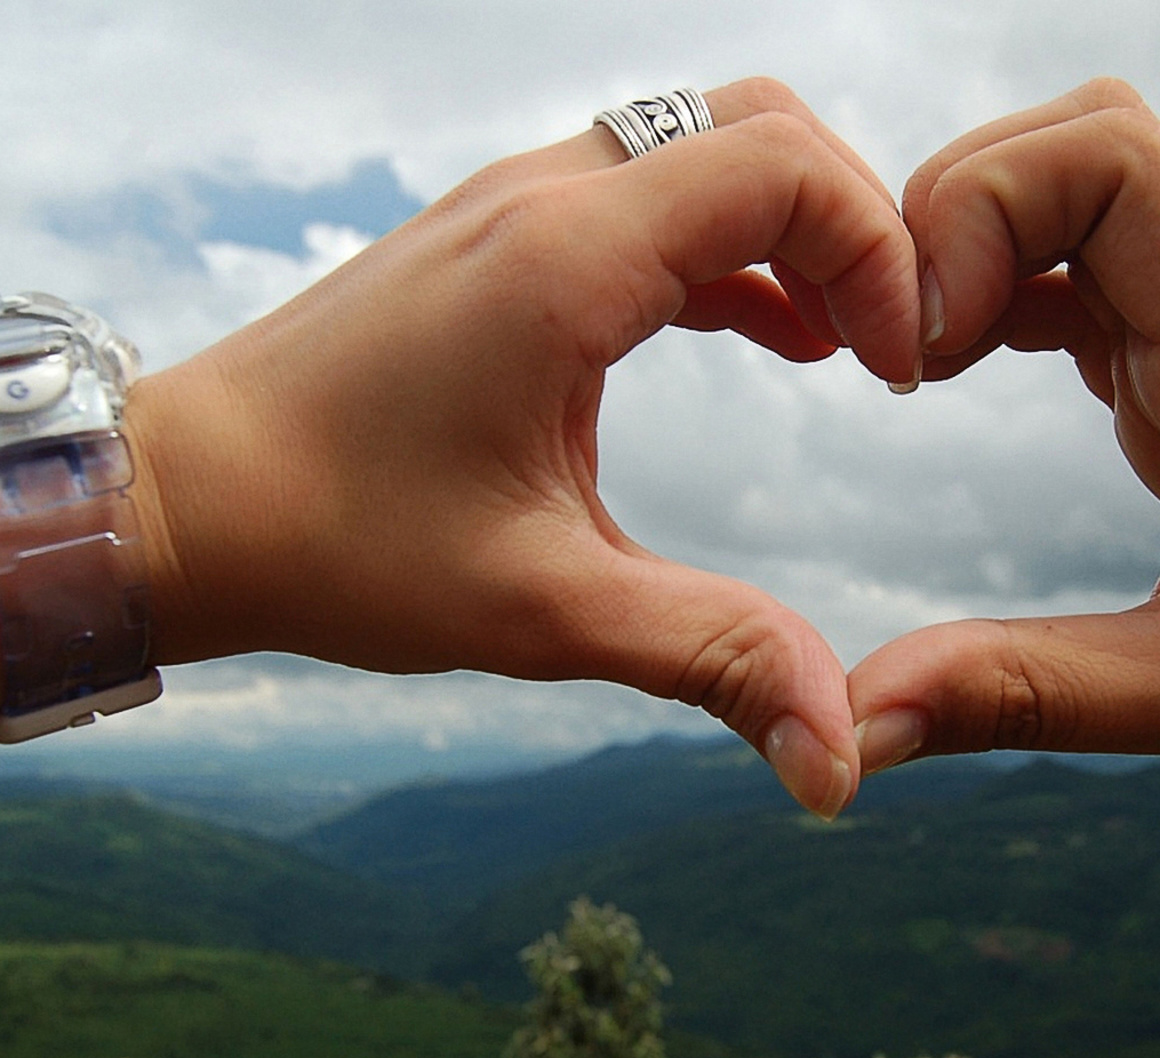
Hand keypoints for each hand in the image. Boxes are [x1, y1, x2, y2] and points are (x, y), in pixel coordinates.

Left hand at [123, 78, 920, 817]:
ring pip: (706, 146)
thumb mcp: (543, 610)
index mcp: (564, 260)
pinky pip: (655, 200)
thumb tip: (839, 760)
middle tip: (888, 345)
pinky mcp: (503, 241)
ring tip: (848, 347)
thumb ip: (711, 659)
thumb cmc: (338, 543)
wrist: (187, 500)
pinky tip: (773, 338)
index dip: (878, 252)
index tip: (901, 371)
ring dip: (795, 229)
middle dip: (854, 221)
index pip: (783, 167)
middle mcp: (543, 199)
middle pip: (760, 125)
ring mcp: (517, 208)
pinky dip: (735, 250)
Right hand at [849, 78, 1159, 810]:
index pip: (1116, 160)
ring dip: (971, 248)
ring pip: (1074, 194)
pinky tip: (951, 371)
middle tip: (898, 349)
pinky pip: (1077, 273)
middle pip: (1081, 144)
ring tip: (912, 363)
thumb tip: (861, 720)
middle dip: (959, 212)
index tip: (924, 351)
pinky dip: (997, 294)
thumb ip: (1027, 695)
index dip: (987, 209)